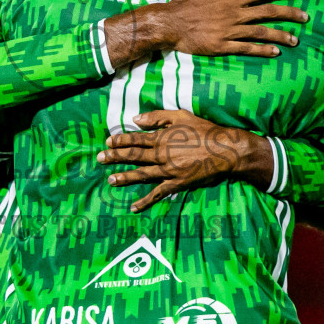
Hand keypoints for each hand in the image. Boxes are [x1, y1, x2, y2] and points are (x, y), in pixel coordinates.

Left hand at [97, 109, 269, 211]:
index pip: (135, 139)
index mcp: (161, 137)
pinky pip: (158, 193)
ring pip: (141, 175)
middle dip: (115, 157)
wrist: (224, 150)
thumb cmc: (204, 130)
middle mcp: (161, 154)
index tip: (108, 142)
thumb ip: (157, 117)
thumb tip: (136, 119)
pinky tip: (133, 207)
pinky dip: (145, 201)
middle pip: (133, 156)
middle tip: (99, 159)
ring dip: (124, 177)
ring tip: (110, 180)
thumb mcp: (181, 116)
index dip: (120, 140)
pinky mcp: (176, 183)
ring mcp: (167, 170)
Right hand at [131, 0, 307, 60]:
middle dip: (289, 14)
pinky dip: (262, 50)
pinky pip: (246, 48)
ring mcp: (229, 32)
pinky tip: (275, 52)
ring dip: (280, 36)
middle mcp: (234, 15)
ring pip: (261, 33)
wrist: (169, 23)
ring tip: (295, 40)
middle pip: (267, 13)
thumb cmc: (186, 2)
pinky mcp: (222, 47)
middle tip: (305, 17)